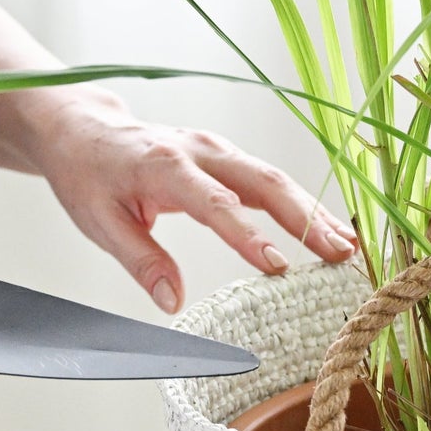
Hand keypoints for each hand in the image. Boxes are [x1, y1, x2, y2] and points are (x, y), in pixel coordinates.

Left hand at [35, 95, 356, 312]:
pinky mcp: (226, 156)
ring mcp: (217, 150)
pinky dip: (301, 204)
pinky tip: (328, 229)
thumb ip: (140, 259)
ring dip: (314, 213)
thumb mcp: (99, 222)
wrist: (82, 129)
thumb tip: (173, 301)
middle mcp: (199, 151)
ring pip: (274, 179)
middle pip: (263, 182)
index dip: (248, 236)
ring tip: (347, 247)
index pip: (215, 203)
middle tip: (338, 255)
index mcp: (163, 166)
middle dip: (305, 220)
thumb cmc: (87, 173)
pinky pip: (269, 179)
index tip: (277, 268)